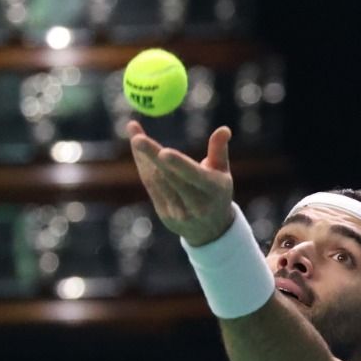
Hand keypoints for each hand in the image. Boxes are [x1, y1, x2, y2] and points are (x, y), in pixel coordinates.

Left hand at [128, 120, 236, 246]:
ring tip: (136, 136)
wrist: (211, 231)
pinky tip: (138, 150)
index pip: (194, 176)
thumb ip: (219, 150)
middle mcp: (196, 204)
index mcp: (213, 190)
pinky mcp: (165, 214)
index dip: (178, 164)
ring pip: (157, 181)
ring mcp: (179, 212)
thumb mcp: (223, 173)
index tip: (163, 152)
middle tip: (137, 138)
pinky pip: (151, 187)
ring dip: (144, 158)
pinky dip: (143, 167)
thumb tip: (223, 129)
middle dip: (152, 156)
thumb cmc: (217, 193)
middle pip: (170, 177)